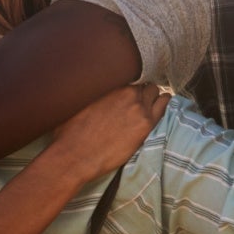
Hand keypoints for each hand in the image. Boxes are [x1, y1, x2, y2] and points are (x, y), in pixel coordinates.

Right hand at [45, 84, 169, 181]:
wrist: (75, 155)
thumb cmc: (69, 133)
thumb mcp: (74, 104)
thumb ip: (88, 94)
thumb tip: (87, 91)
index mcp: (109, 86)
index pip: (130, 77)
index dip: (131, 86)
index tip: (130, 94)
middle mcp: (126, 92)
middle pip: (144, 84)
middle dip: (144, 92)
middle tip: (141, 102)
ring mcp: (138, 108)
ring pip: (156, 93)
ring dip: (154, 97)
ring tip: (153, 104)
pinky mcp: (146, 124)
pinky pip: (164, 105)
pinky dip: (163, 104)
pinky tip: (163, 106)